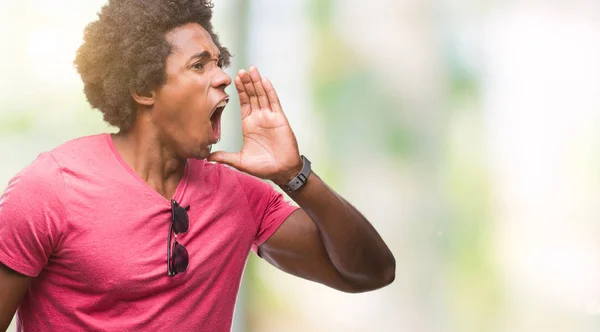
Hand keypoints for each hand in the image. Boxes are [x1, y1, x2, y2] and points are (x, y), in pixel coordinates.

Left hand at [208, 66, 301, 185]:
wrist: (281, 171)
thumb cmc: (263, 167)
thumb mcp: (240, 161)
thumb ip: (225, 157)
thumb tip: (208, 156)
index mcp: (248, 124)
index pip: (243, 103)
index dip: (239, 91)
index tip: (233, 79)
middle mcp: (259, 118)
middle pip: (252, 95)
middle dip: (246, 83)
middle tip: (240, 70)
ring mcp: (269, 117)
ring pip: (262, 95)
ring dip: (256, 82)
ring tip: (251, 70)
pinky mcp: (279, 119)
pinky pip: (273, 102)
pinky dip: (269, 91)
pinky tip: (264, 80)